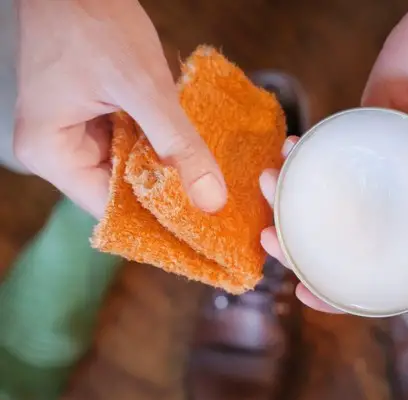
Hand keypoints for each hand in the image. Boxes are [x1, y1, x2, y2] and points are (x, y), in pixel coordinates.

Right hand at [13, 0, 226, 217]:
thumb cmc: (93, 20)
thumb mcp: (143, 87)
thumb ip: (178, 144)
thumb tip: (211, 199)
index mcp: (53, 153)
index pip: (110, 209)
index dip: (156, 222)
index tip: (201, 233)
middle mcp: (57, 152)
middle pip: (120, 192)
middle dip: (166, 197)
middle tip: (216, 210)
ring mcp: (73, 134)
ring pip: (128, 169)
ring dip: (165, 171)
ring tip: (211, 186)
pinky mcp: (90, 117)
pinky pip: (129, 145)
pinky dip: (158, 147)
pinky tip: (190, 153)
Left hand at [259, 0, 407, 312]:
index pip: (391, 273)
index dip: (350, 294)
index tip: (309, 294)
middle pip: (348, 241)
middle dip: (303, 249)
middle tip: (272, 240)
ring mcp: (380, 171)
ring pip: (327, 202)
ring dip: (289, 203)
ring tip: (268, 189)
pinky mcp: (359, 136)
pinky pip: (323, 158)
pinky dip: (299, 161)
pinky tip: (284, 155)